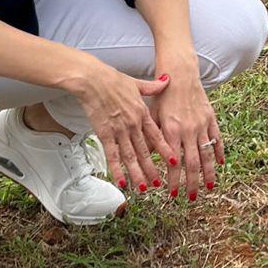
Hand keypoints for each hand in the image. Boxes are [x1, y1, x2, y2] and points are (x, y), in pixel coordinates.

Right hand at [66, 61, 174, 196]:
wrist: (93, 79)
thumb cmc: (113, 79)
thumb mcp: (136, 83)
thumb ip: (153, 87)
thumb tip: (167, 80)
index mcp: (142, 113)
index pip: (157, 136)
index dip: (166, 150)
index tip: (174, 162)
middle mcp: (133, 124)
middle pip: (145, 151)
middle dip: (152, 169)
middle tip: (159, 183)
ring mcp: (119, 130)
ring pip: (131, 157)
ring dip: (138, 174)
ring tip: (144, 188)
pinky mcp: (105, 133)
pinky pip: (112, 155)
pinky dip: (117, 170)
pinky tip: (122, 182)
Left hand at [152, 69, 221, 201]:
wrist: (180, 74)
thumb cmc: (162, 96)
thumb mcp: (152, 116)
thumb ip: (153, 138)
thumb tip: (147, 159)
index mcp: (171, 130)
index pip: (173, 163)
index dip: (174, 180)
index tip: (172, 194)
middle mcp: (188, 130)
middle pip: (193, 164)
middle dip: (192, 184)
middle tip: (192, 199)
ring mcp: (202, 125)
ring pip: (207, 155)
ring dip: (209, 174)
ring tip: (210, 188)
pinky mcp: (211, 119)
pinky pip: (217, 139)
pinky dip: (219, 153)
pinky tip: (220, 165)